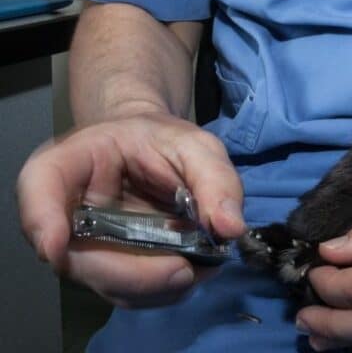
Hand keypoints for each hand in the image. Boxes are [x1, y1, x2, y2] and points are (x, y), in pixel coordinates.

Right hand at [17, 112, 245, 307]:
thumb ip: (215, 179)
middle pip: (77, 257)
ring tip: (199, 266)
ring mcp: (86, 246)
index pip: (38, 189)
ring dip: (156, 286)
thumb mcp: (195, 146)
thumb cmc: (162, 140)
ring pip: (108, 284)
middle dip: (132, 274)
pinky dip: (164, 290)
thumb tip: (231, 228)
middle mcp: (64, 213)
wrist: (154, 150)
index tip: (56, 247)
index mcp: (67, 164)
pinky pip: (130, 292)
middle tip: (184, 271)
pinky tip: (192, 270)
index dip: (41, 220)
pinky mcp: (112, 268)